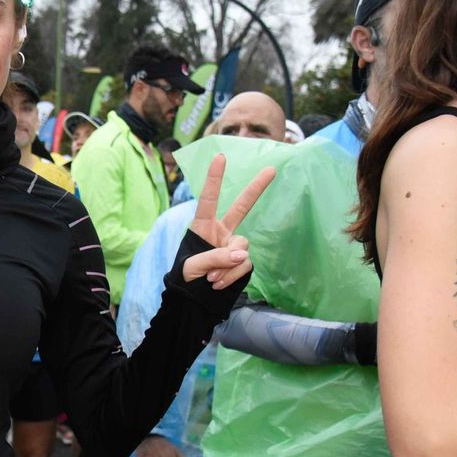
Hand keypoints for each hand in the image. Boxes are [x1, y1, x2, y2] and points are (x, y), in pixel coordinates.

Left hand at [184, 153, 275, 288]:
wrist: (192, 300)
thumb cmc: (184, 277)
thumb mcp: (193, 265)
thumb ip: (216, 257)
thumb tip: (243, 255)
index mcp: (202, 226)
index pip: (209, 199)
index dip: (214, 178)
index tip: (219, 157)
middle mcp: (220, 232)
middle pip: (241, 207)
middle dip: (256, 189)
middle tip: (271, 169)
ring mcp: (233, 246)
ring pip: (242, 248)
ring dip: (227, 265)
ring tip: (211, 278)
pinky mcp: (242, 262)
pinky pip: (244, 264)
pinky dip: (232, 275)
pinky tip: (218, 284)